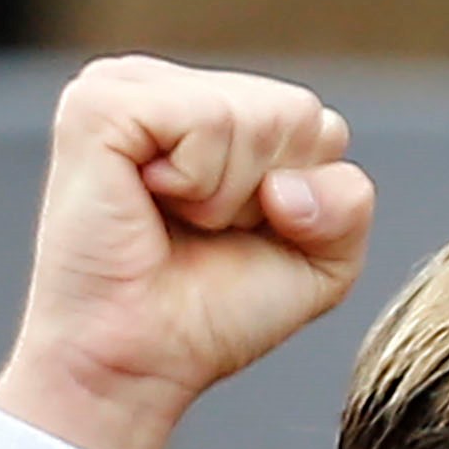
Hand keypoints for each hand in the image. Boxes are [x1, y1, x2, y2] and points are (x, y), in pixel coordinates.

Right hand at [0, 58, 377, 448]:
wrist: (135, 364)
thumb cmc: (210, 315)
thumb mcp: (319, 263)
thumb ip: (349, 203)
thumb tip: (288, 180)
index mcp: (214, 107)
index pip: (316, 123)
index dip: (301, 200)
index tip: (237, 237)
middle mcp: (170, 86)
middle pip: (297, 113)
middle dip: (266, 195)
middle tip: (200, 232)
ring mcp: (129, 85)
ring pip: (255, 115)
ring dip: (228, 196)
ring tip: (174, 221)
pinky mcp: (99, 104)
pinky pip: (206, 119)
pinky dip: (196, 181)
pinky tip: (149, 202)